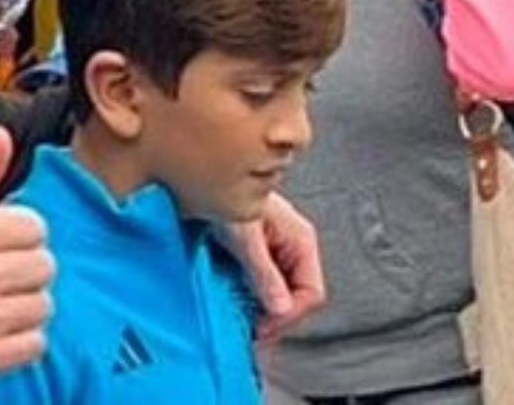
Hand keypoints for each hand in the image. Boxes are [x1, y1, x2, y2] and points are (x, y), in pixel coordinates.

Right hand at [0, 127, 54, 382]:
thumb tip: (0, 137)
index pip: (33, 226)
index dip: (21, 233)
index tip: (4, 242)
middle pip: (43, 265)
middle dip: (26, 268)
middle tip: (1, 273)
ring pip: (42, 305)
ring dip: (26, 305)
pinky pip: (34, 344)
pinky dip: (23, 340)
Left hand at [226, 192, 325, 341]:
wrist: (201, 182)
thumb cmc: (224, 195)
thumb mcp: (244, 237)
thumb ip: (263, 272)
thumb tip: (280, 307)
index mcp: (301, 240)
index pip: (312, 292)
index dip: (290, 314)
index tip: (264, 325)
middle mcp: (294, 249)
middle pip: (299, 299)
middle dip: (277, 318)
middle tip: (254, 331)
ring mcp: (279, 255)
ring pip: (283, 297)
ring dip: (265, 312)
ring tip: (246, 321)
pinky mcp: (262, 260)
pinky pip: (267, 289)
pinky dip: (255, 302)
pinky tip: (240, 306)